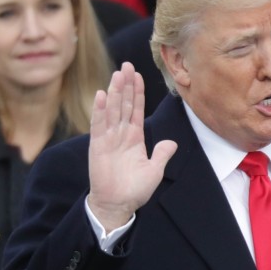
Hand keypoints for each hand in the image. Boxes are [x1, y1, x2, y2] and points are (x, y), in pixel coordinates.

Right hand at [88, 62, 176, 230]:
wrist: (118, 204)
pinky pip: (100, 124)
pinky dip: (101, 110)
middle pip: (124, 104)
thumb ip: (162, 154)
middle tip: (127, 65)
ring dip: (115, 92)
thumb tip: (172, 142)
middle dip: (126, 85)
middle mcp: (121, 134)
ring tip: (117, 74)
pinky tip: (102, 95)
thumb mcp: (155, 171)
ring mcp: (109, 138)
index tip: (137, 75)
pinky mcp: (98, 146)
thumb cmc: (135, 189)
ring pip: (113, 110)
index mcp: (135, 138)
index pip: (136, 110)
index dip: (137, 92)